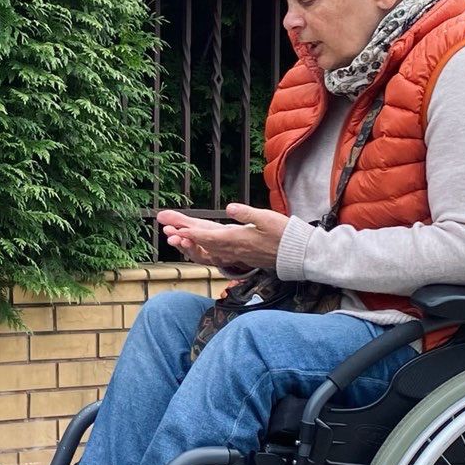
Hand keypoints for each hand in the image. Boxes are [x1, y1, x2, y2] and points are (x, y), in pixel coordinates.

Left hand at [156, 204, 288, 269]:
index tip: (175, 230)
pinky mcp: (243, 257)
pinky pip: (219, 254)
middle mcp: (234, 249)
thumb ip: (247, 213)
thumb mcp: (267, 218)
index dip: (191, 234)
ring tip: (177, 237)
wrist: (298, 254)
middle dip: (185, 236)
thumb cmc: (284, 234)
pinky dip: (206, 250)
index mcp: (237, 239)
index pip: (208, 237)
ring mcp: (238, 254)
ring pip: (210, 250)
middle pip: (204, 244)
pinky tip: (203, 248)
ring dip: (193, 244)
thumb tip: (230, 207)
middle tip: (166, 229)